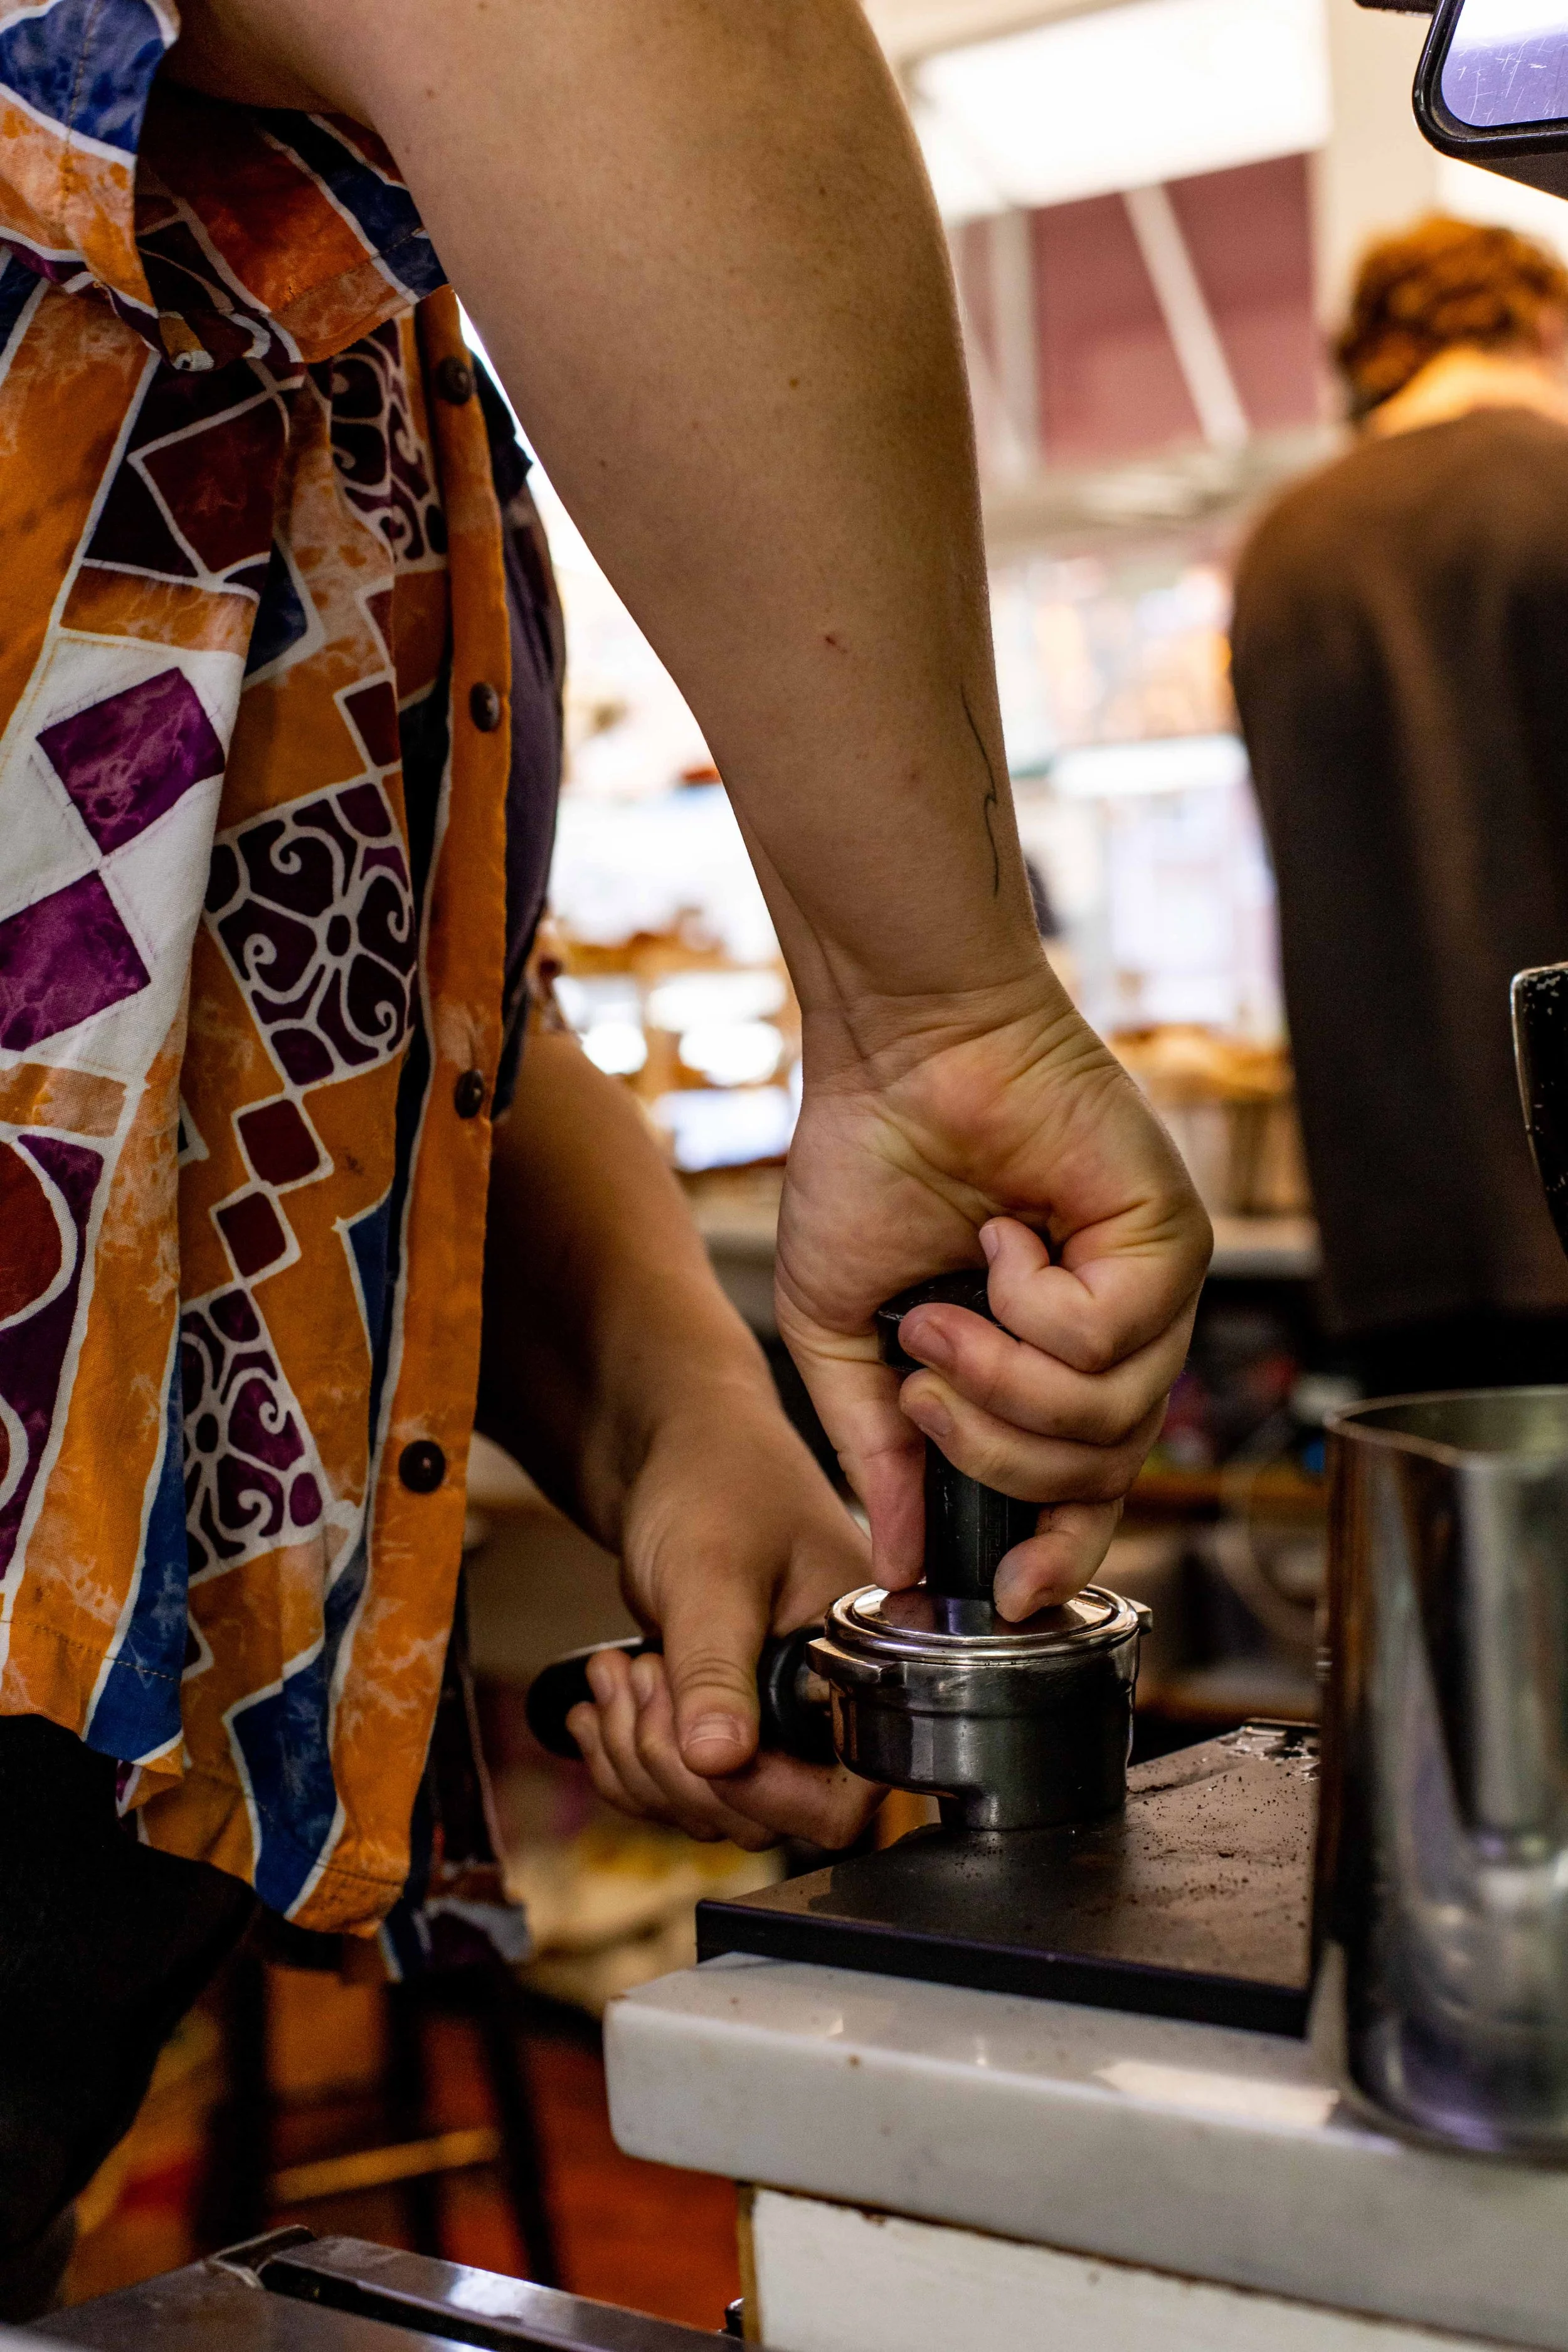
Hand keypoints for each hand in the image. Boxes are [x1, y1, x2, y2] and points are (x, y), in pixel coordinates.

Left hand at [566, 1383, 880, 1849]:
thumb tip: (720, 1760)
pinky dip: (624, 1753)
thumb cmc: (718, 1477)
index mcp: (865, 1667)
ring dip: (638, 1755)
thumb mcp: (713, 1571)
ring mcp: (773, 1716)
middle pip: (758, 1814)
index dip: (762, 1791)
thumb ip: (719, 1668)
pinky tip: (605, 1698)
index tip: (699, 1743)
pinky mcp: (724, 1716)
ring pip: (705, 1806)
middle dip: (673, 1760)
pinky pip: (673, 1784)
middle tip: (638, 1677)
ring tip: (615, 1675)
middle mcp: (828, 1704)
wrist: (676, 1449)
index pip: (839, 1793)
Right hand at [776, 976, 1210, 1618]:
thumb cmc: (867, 1163)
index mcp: (1045, 1361)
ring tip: (946, 1311)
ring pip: (1107, 1419)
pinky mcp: (1170, 1240)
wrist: (897, 1049)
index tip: (1006, 1592)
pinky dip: (1031, 1306)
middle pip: (1094, 1473)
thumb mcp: (845, 1331)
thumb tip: (898, 1556)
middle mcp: (1114, 1335)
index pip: (1083, 1491)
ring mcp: (1151, 1290)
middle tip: (922, 1384)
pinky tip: (1003, 1242)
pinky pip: (1108, 1340)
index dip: (1054, 1552)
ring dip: (999, 1382)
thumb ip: (878, 1446)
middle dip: (989, 1451)